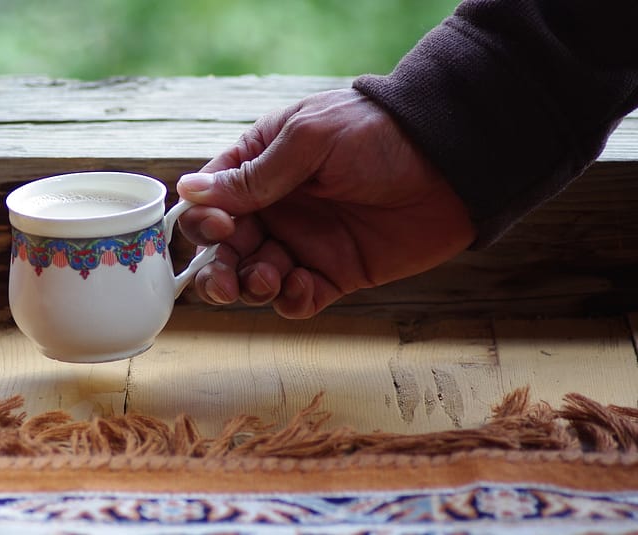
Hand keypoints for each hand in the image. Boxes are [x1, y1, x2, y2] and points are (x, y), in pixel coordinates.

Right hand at [176, 88, 474, 318]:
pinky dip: (290, 300)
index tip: (221, 228)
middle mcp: (275, 210)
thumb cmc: (376, 135)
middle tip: (226, 282)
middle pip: (225, 250)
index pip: (210, 203)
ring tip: (271, 276)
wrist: (450, 164)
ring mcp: (304, 244)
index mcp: (260, 169)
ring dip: (251, 286)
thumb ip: (253, 175)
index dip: (203, 223)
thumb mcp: (309, 142)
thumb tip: (188, 190)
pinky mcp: (334, 274)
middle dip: (217, 271)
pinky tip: (301, 287)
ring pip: (254, 279)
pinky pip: (297, 298)